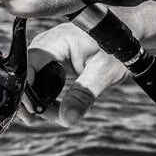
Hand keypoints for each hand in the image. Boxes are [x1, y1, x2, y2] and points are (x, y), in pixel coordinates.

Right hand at [20, 1, 155, 126]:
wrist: (129, 35)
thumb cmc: (119, 48)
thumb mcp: (104, 74)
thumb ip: (83, 96)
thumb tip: (66, 119)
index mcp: (57, 40)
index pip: (29, 64)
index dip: (26, 89)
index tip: (32, 112)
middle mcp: (48, 43)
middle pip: (27, 72)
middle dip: (30, 97)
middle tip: (39, 119)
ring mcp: (49, 49)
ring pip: (33, 76)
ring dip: (38, 97)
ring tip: (54, 115)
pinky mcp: (53, 57)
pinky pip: (41, 76)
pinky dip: (44, 92)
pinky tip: (52, 107)